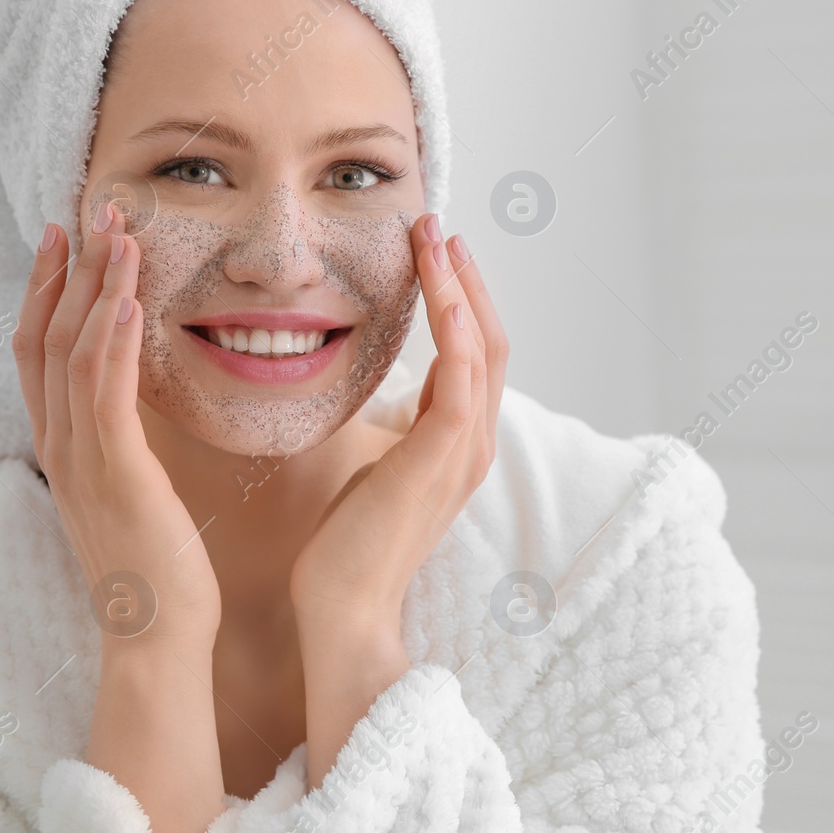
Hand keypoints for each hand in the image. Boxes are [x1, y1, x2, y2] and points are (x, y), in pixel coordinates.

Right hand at [12, 203, 221, 649]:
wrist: (156, 638)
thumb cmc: (155, 566)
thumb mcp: (133, 490)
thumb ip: (122, 442)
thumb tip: (133, 401)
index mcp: (63, 448)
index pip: (38, 353)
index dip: (46, 291)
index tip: (64, 238)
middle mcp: (60, 448)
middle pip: (46, 340)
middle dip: (67, 270)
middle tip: (88, 209)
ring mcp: (82, 463)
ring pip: (73, 355)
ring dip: (94, 289)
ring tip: (117, 233)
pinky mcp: (116, 478)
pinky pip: (105, 398)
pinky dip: (113, 343)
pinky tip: (128, 301)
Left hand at [289, 213, 507, 786]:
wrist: (342, 608)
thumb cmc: (347, 544)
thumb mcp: (371, 467)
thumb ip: (387, 430)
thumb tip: (373, 394)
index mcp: (455, 443)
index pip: (473, 353)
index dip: (458, 298)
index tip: (428, 250)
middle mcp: (473, 443)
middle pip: (491, 339)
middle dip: (465, 278)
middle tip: (435, 224)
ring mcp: (465, 451)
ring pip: (484, 347)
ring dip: (461, 286)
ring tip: (434, 235)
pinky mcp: (442, 458)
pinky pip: (465, 376)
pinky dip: (457, 325)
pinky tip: (438, 286)